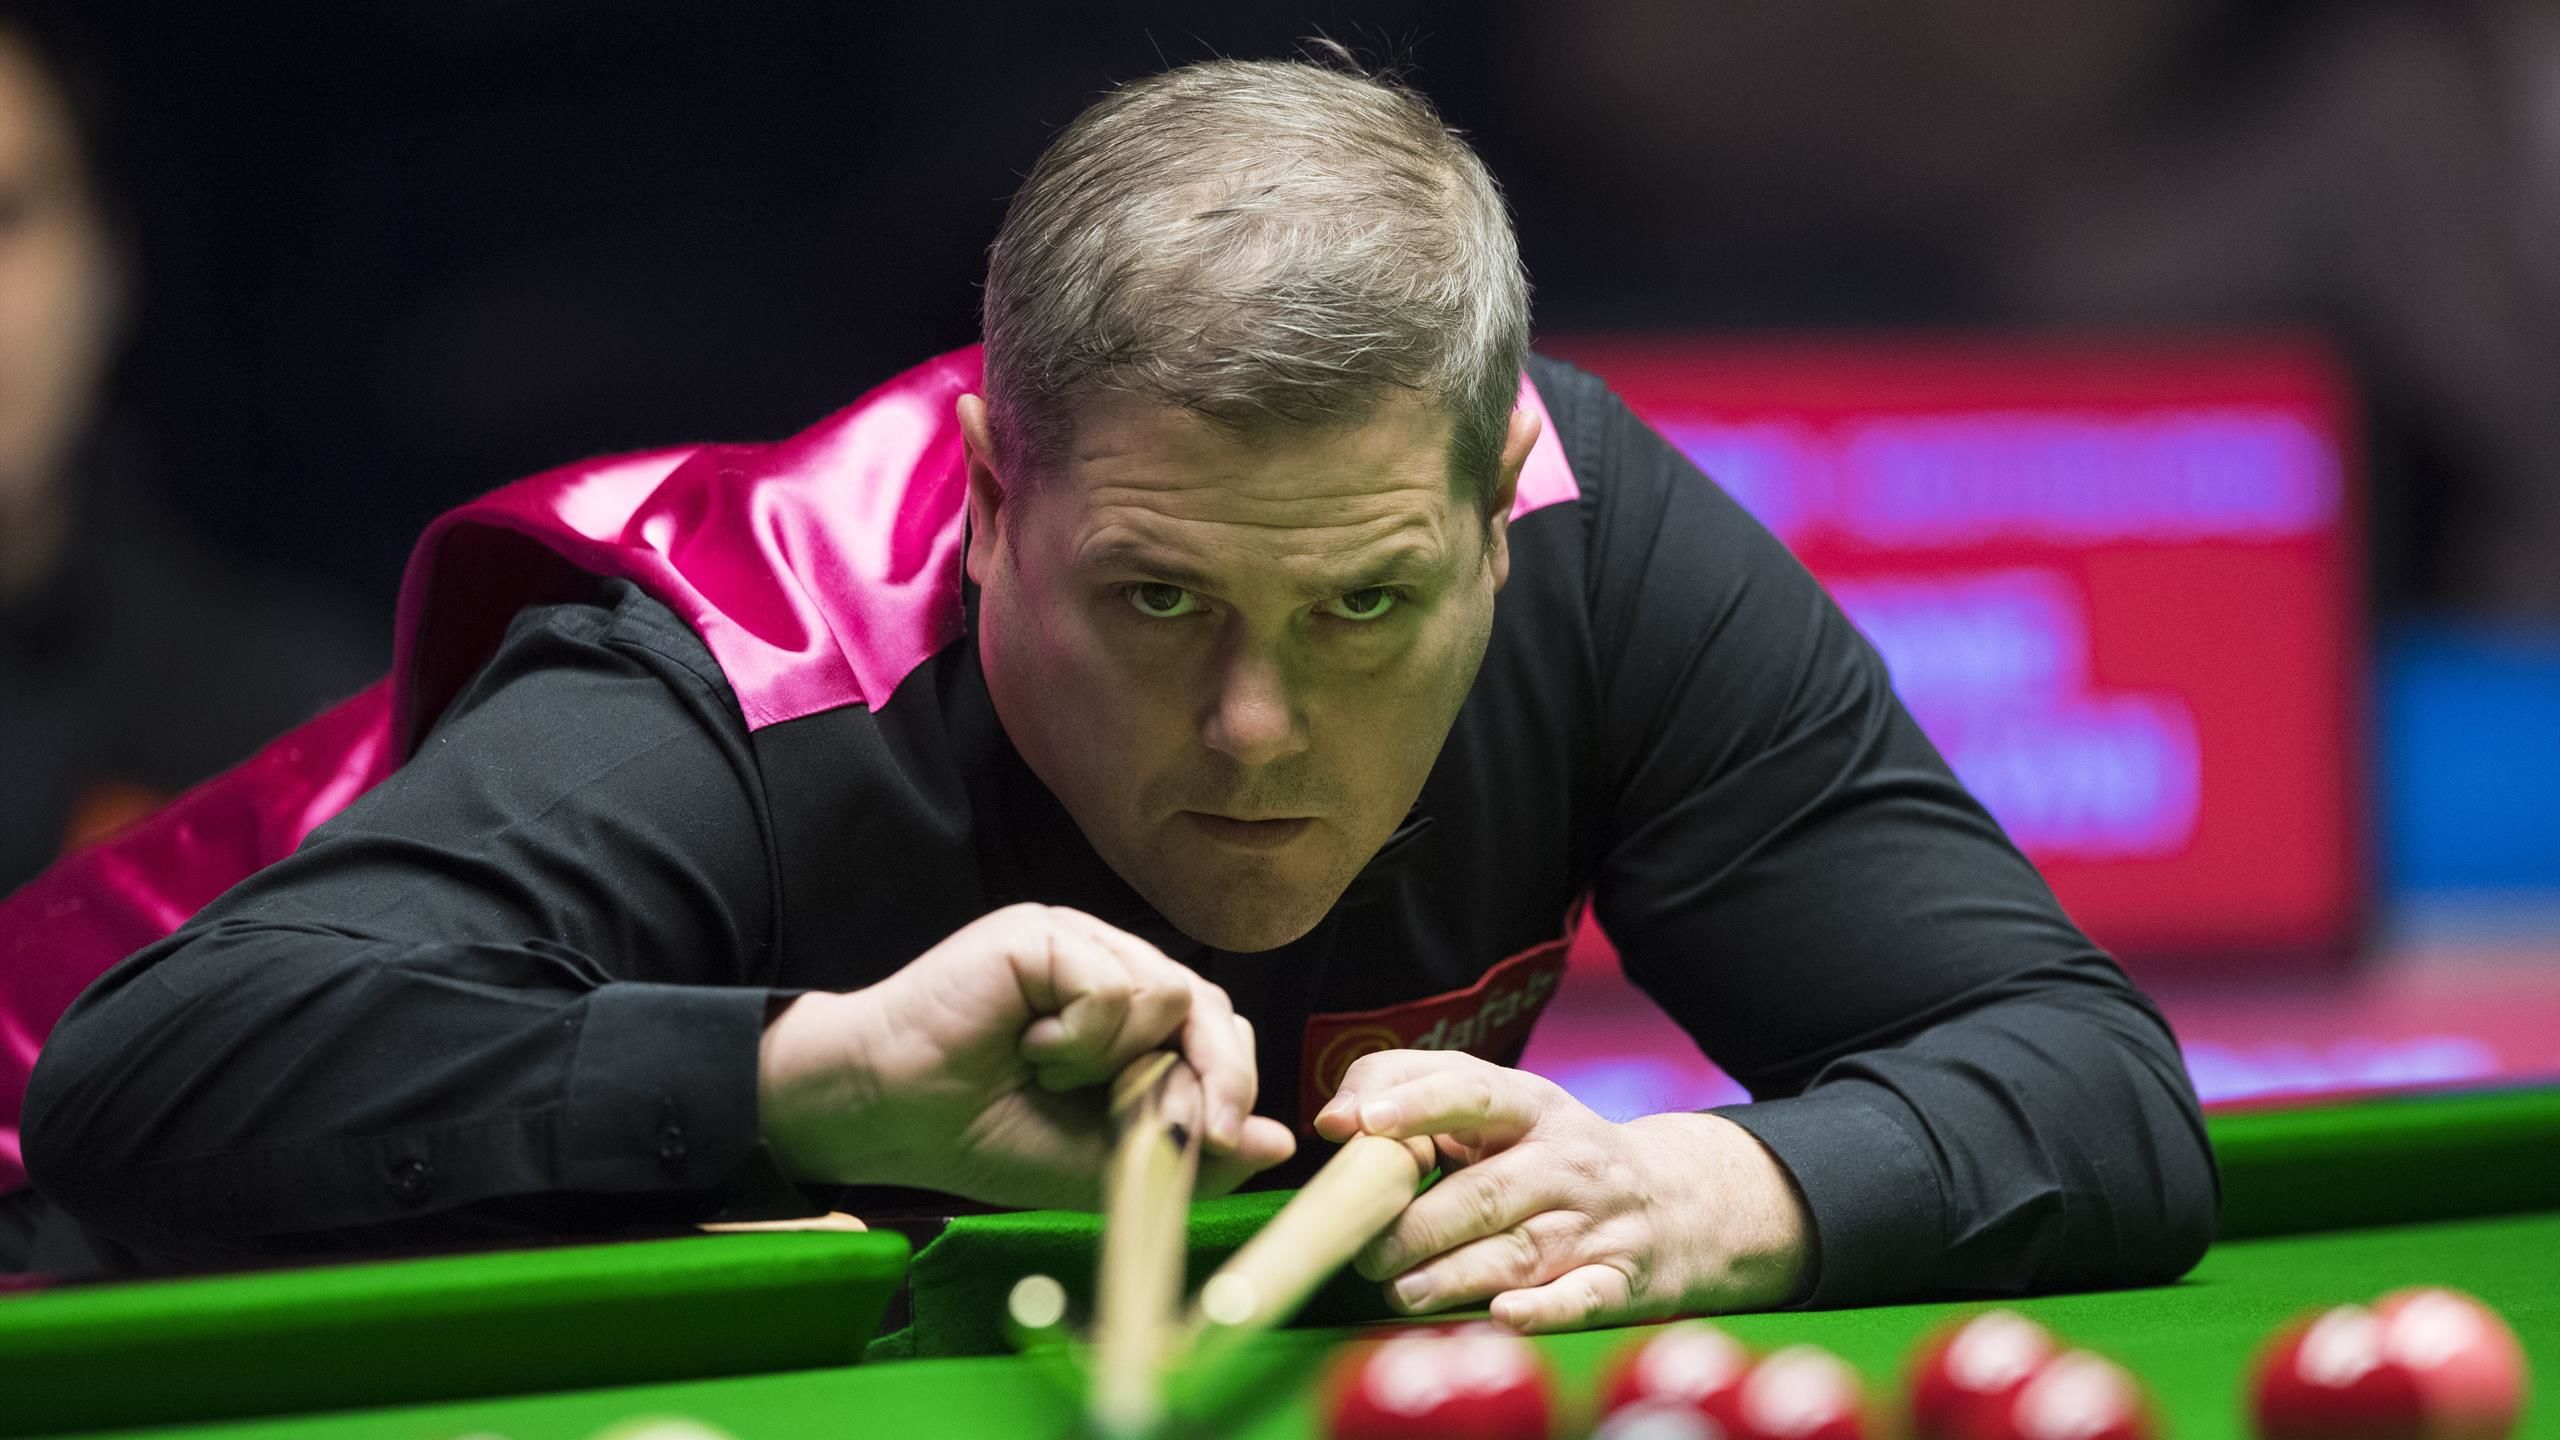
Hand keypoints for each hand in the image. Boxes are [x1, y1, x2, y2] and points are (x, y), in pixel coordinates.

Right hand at [757, 904, 1296, 1206]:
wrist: (890, 1116)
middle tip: (1167, 1121)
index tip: (1227, 1139)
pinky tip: (1030, 1047)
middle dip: (1206, 1074)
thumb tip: (1280, 1142)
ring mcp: (1078, 945)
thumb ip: (1189, 1149)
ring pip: (1166, 992)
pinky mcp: (1044, 933)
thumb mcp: (1104, 1162)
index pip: (1215, 1030)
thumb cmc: (983, 1134)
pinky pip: (1111, 985)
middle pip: (1207, 1003)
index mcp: (1129, 1019)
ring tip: (1052, 1074)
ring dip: (1117, 1059)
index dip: (1232, 1082)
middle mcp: (1111, 970)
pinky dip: (1081, 1037)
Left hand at [1314, 1049, 1809, 1332]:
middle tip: (1365, 1253)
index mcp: (1531, 1106)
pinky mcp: (1620, 1280)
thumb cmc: (1552, 1151)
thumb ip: (1412, 1092)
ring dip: (1453, 1276)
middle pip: (1485, 1193)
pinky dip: (1542, 1310)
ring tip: (1399, 1291)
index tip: (1366, 1125)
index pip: (1472, 1093)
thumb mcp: (1500, 1106)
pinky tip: (1501, 1316)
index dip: (1417, 1106)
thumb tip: (1335, 1122)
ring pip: (1519, 1252)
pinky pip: (1579, 1298)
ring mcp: (1597, 1222)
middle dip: (1417, 1227)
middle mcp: (1567, 1160)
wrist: (1678, 1200)